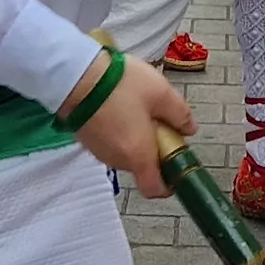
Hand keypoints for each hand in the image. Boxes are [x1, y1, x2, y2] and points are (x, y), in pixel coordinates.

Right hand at [61, 49, 196, 196]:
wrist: (75, 75)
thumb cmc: (121, 85)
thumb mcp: (161, 93)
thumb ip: (180, 114)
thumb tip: (188, 130)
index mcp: (139, 155)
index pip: (154, 189)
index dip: (168, 184)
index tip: (174, 166)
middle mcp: (117, 160)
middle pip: (141, 166)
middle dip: (153, 148)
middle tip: (157, 120)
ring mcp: (98, 150)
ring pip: (125, 152)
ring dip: (134, 138)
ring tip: (135, 107)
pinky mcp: (86, 138)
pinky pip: (109, 142)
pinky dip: (118, 131)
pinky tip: (118, 105)